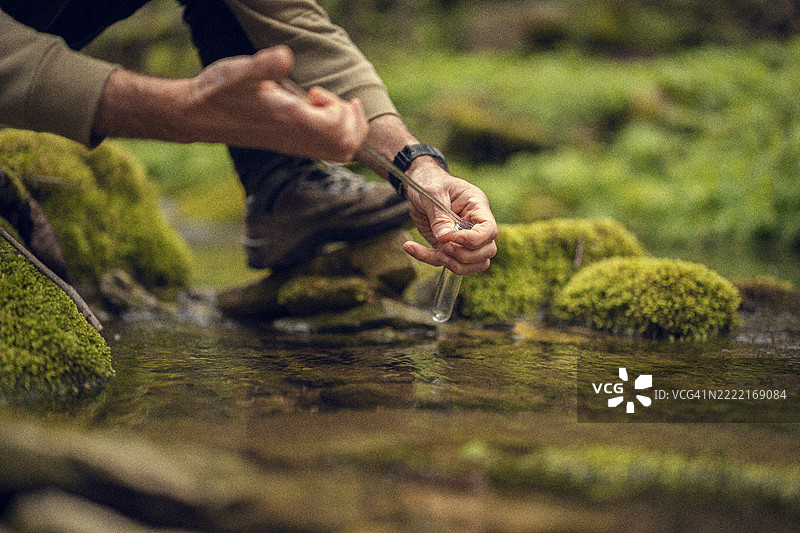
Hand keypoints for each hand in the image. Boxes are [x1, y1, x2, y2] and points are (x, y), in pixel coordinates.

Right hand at [94, 46, 367, 162]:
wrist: (198, 117)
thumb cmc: (220, 92)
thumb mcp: (240, 71)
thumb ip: (263, 65)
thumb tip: (285, 57)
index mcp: (291, 122)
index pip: (338, 128)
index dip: (338, 107)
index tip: (315, 91)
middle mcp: (297, 140)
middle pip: (347, 146)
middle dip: (351, 120)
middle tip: (330, 99)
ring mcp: (295, 147)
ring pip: (341, 152)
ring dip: (345, 128)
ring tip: (326, 106)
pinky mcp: (291, 147)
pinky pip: (327, 152)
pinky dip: (334, 134)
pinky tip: (314, 112)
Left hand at [401, 160, 497, 274]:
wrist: (418, 185)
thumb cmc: (430, 182)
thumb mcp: (433, 192)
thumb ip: (440, 215)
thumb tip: (445, 238)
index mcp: (477, 207)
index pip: (489, 230)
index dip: (475, 240)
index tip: (453, 238)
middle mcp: (474, 225)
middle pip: (487, 251)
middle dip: (465, 255)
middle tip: (443, 245)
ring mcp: (463, 239)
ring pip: (472, 264)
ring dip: (453, 264)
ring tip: (434, 251)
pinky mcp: (448, 247)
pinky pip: (445, 261)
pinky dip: (428, 258)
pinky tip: (410, 247)